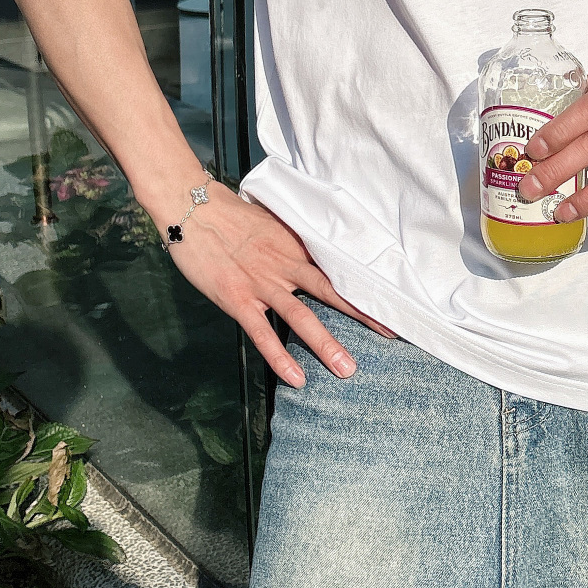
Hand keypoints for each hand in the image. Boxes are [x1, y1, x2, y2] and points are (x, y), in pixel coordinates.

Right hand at [158, 182, 394, 387]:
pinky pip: (262, 334)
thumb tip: (319, 253)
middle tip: (392, 335)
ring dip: (326, 345)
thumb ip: (296, 243)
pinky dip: (280, 357)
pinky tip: (296, 378)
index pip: (339, 269)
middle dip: (363, 315)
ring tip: (348, 369)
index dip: (365, 286)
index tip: (393, 300)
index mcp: (297, 247)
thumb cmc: (233, 216)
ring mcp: (263, 284)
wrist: (194, 210)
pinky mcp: (238, 299)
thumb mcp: (274, 224)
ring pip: (302, 318)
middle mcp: (286, 266)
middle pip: (332, 292)